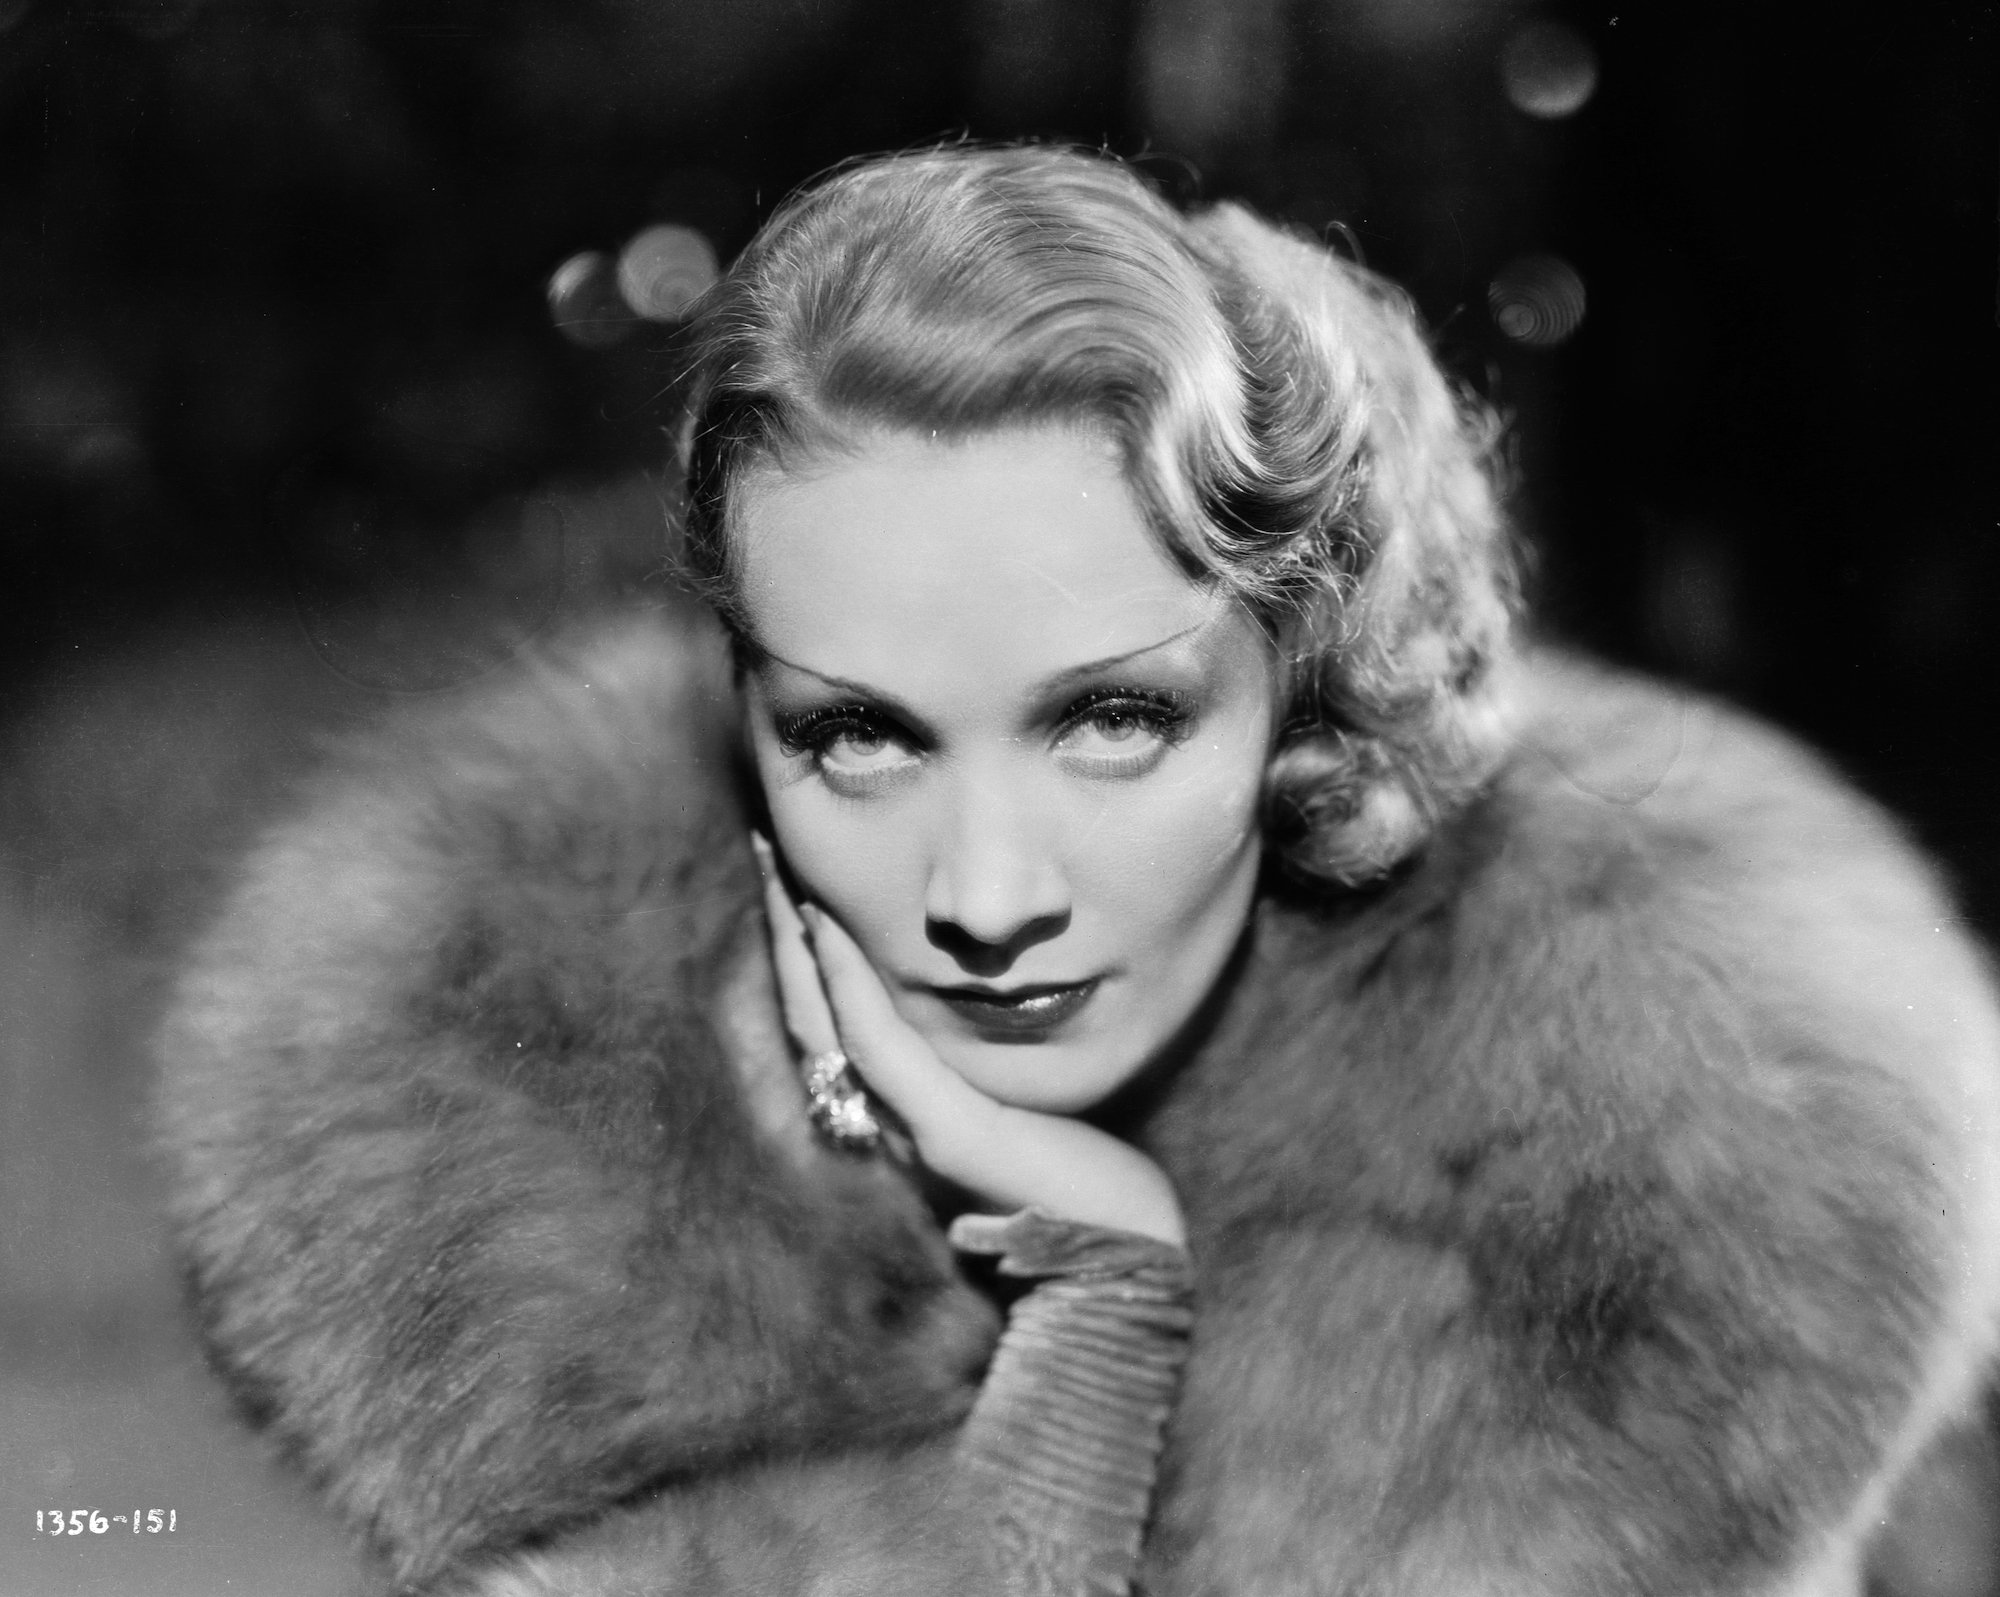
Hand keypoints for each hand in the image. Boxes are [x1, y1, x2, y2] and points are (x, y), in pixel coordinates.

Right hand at [752, 833, 1185, 1247]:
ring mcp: (907, 1131)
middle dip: (784, 933)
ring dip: (800, 942)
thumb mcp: (1018, 1113)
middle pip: (810, 1014)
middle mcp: (885, 1125)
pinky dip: (847, 984)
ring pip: (827, 1023)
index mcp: (899, 1119)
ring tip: (780, 872)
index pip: (830, 1024)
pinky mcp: (945, 1134)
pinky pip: (878, 1047)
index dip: (803, 955)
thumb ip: (979, 1076)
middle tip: (762, 853)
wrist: (1119, 1262)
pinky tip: (829, 927)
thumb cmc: (1083, 1186)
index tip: (790, 881)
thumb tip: (978, 1009)